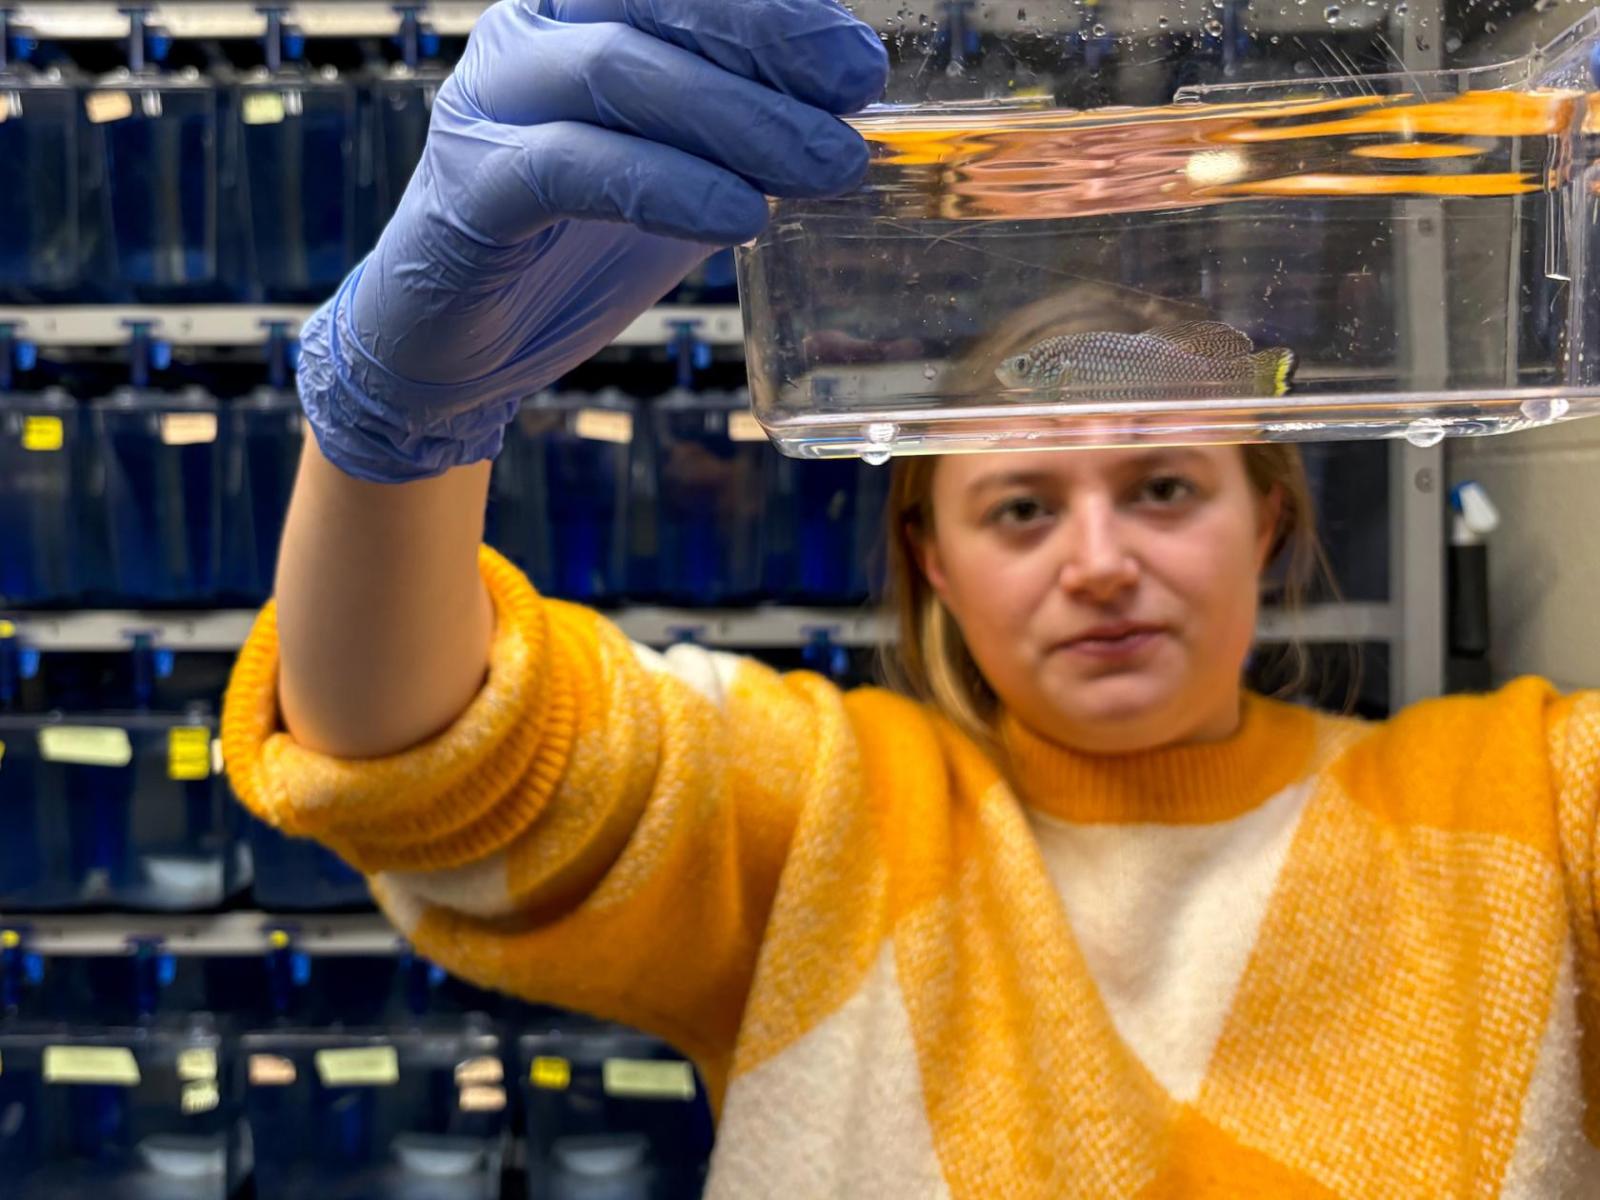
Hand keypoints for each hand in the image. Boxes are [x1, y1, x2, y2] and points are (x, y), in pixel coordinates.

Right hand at [300, 0, 887, 482]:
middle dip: (769, 39)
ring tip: (826, 167)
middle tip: (856, 94)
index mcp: (577, 13)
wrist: (461, 344)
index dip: (779, 11)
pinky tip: (739, 219)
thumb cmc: (578, 244)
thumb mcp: (680, 170)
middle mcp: (526, 33)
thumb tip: (851, 106)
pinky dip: (666, 187)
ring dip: (738, 119)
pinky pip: (571, 167)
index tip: (860, 64)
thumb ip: (742, 131)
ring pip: (617, 72)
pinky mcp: (470, 187)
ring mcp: (488, 103)